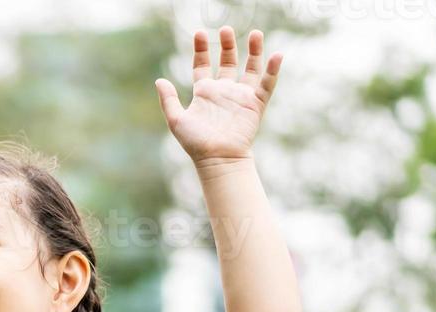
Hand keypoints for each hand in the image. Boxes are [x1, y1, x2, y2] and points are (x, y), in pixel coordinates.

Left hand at [155, 27, 282, 163]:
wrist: (218, 159)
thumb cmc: (196, 143)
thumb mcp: (176, 120)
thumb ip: (168, 100)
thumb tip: (159, 80)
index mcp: (204, 92)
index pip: (202, 64)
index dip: (201, 49)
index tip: (200, 33)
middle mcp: (223, 91)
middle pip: (227, 62)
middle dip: (227, 45)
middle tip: (226, 29)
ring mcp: (241, 96)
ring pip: (250, 68)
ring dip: (254, 51)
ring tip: (256, 34)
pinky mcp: (256, 104)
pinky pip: (267, 84)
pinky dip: (272, 70)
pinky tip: (276, 54)